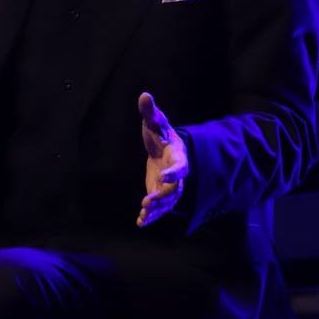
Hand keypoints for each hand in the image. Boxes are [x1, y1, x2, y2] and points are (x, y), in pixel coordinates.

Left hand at [136, 91, 188, 227]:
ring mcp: (169, 186)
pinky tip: (140, 223)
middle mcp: (177, 175)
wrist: (165, 147)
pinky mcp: (160, 193)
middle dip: (161, 197)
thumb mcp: (155, 122)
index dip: (173, 172)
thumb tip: (144, 95)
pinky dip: (151, 216)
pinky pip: (159, 208)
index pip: (179, 166)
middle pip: (173, 190)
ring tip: (143, 216)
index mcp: (178, 156)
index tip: (163, 176)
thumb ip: (150, 112)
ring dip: (156, 210)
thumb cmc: (161, 134)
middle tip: (147, 201)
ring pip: (167, 202)